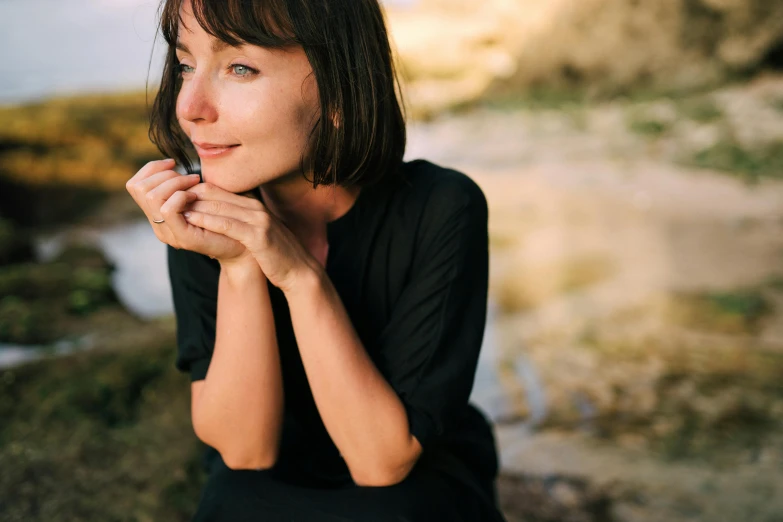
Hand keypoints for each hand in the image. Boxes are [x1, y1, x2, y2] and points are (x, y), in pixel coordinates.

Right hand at [125, 159, 245, 261]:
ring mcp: (168, 233)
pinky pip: (167, 210)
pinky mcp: (183, 238)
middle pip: (139, 188)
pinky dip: (180, 196)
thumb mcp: (198, 197)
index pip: (135, 186)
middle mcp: (158, 225)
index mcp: (157, 216)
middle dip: (164, 174)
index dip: (151, 168)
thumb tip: (170, 164)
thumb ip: (181, 186)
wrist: (243, 248)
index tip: (174, 164)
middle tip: (189, 178)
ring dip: (175, 183)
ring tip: (194, 184)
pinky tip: (195, 196)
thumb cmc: (224, 218)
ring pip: (152, 197)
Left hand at [183, 183, 318, 291]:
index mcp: (253, 204)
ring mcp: (259, 220)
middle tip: (165, 199)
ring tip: (171, 208)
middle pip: (214, 194)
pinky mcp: (259, 236)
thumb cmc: (274, 254)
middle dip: (188, 196)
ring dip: (193, 207)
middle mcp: (255, 207)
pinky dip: (208, 221)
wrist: (298, 271)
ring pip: (219, 207)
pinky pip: (228, 224)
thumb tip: (211, 217)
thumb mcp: (255, 232)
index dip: (192, 192)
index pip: (216, 190)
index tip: (172, 197)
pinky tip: (191, 221)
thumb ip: (238, 220)